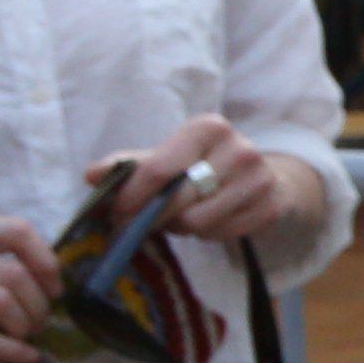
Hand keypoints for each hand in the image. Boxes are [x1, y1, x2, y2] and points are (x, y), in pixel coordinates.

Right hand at [0, 212, 57, 362]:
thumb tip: (38, 271)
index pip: (14, 230)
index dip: (46, 260)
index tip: (52, 285)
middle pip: (13, 273)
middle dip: (39, 303)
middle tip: (37, 322)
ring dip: (25, 325)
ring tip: (23, 337)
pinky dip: (10, 350)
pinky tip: (22, 357)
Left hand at [96, 115, 317, 249]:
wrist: (261, 177)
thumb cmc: (202, 164)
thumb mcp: (166, 155)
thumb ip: (128, 165)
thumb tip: (91, 175)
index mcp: (209, 127)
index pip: (159, 169)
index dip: (132, 196)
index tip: (116, 212)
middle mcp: (240, 149)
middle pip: (178, 199)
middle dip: (152, 215)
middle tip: (140, 222)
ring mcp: (260, 180)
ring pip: (198, 222)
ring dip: (180, 226)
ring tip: (179, 217)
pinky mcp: (272, 207)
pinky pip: (221, 235)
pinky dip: (206, 234)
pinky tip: (206, 222)